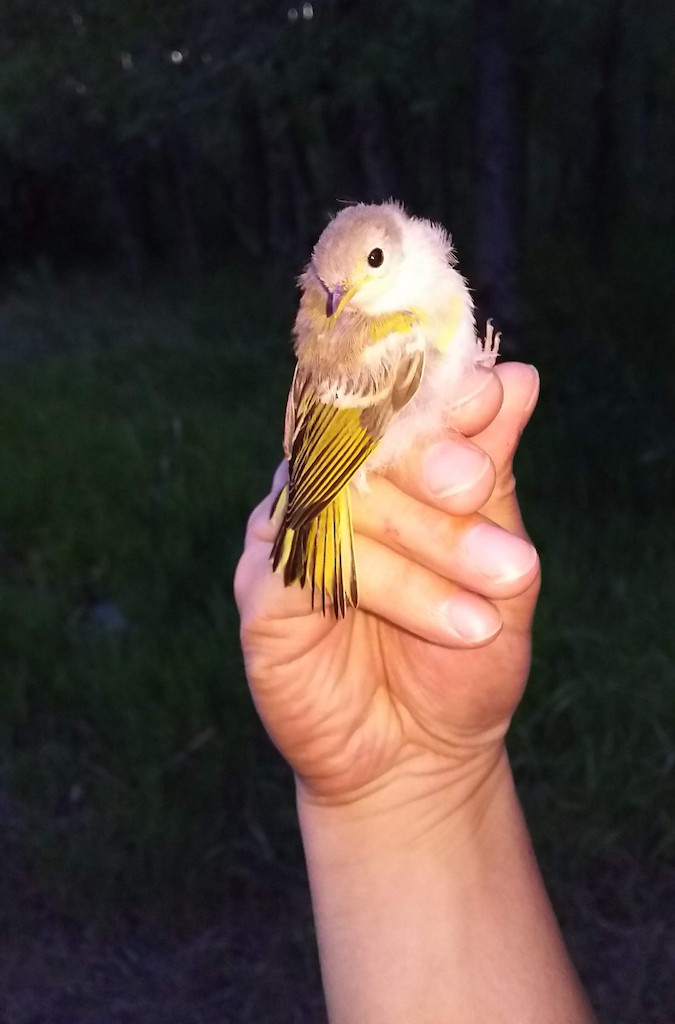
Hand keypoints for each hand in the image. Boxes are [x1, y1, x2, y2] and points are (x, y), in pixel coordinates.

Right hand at [235, 362, 539, 812]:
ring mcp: (285, 535)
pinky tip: (456, 622)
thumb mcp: (501, 558)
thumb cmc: (462, 646)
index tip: (487, 394)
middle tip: (480, 487)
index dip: (433, 389)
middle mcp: (324, 485)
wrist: (425, 754)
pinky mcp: (260, 593)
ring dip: (429, 537)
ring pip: (340, 499)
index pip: (390, 398)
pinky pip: (310, 564)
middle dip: (430, 461)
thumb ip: (494, 471)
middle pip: (360, 442)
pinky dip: (390, 586)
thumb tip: (520, 376)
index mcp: (376, 462)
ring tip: (506, 582)